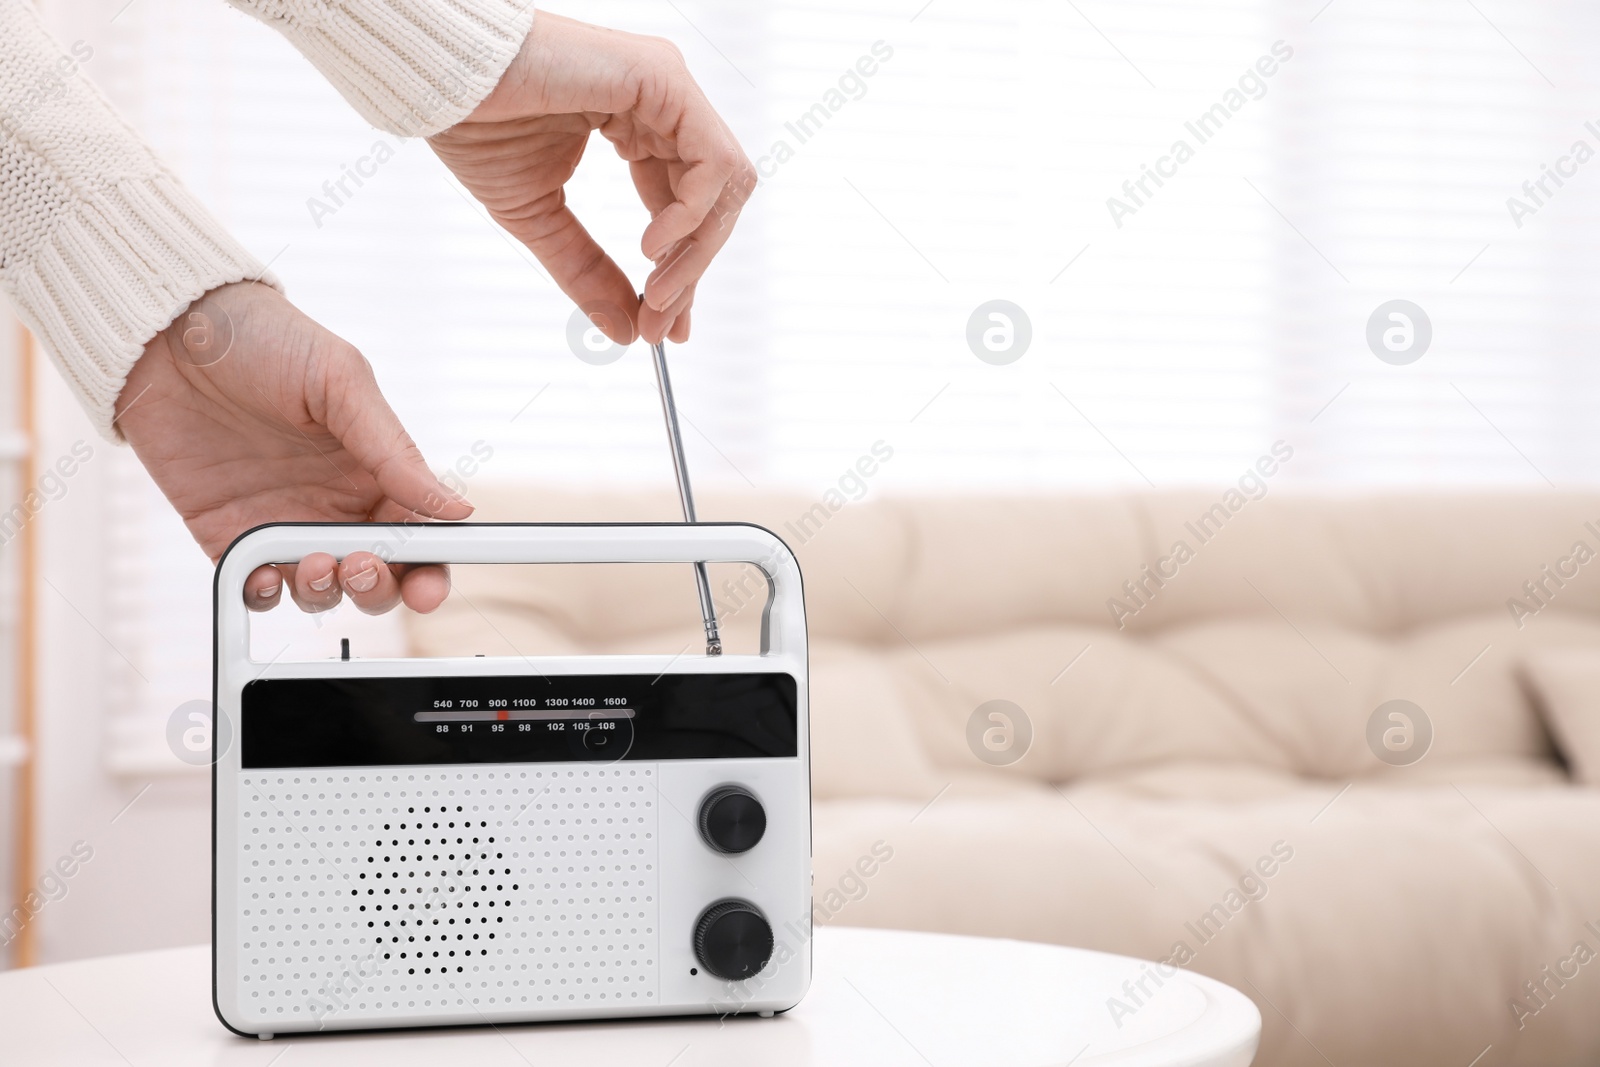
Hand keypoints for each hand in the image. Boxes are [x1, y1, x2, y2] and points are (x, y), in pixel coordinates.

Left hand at [116, 281, 471, 612]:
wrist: (166, 333)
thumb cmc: (263, 339)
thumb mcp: (342, 382)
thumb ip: (396, 452)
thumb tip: (456, 507)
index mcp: (374, 470)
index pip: (417, 535)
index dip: (431, 569)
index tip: (428, 586)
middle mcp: (334, 503)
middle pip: (376, 575)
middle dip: (379, 587)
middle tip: (361, 564)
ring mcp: (282, 522)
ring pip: (321, 589)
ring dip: (326, 591)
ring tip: (314, 562)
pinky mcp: (228, 534)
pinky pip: (256, 585)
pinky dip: (266, 593)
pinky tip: (266, 573)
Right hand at [428, 11, 755, 344]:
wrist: (441, 84)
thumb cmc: (478, 128)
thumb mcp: (543, 220)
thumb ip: (589, 271)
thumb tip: (626, 330)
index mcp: (640, 129)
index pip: (688, 207)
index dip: (683, 270)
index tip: (664, 327)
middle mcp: (664, 106)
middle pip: (715, 202)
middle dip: (691, 271)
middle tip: (658, 322)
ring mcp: (668, 89)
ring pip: (725, 185)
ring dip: (697, 251)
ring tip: (655, 291)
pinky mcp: (663, 78)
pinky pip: (712, 159)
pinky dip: (693, 212)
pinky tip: (652, 245)